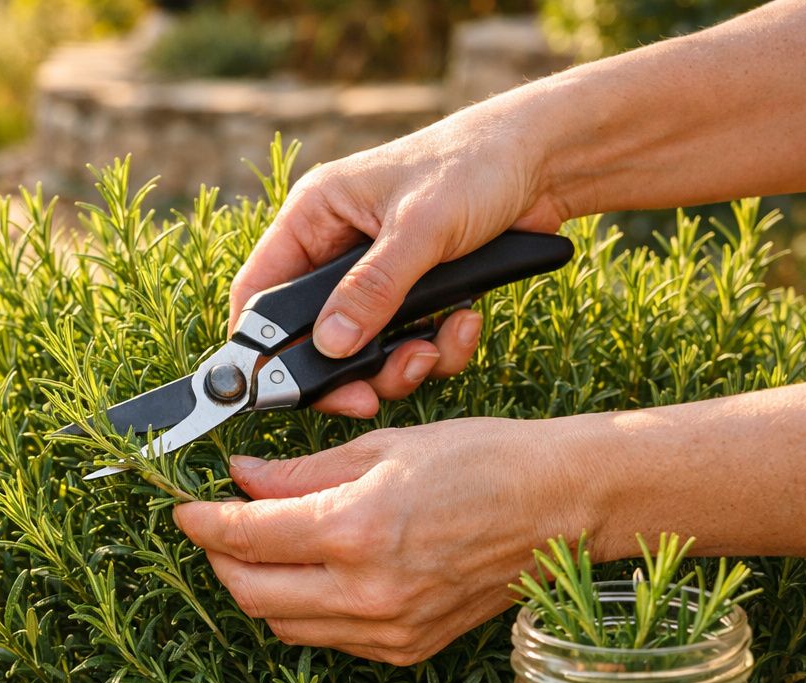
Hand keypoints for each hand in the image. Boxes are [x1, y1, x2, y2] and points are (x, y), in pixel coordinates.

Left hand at [172, 418, 592, 664]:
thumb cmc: (482, 462)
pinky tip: (312, 574)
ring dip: (258, 587)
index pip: (246, 537)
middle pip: (250, 592)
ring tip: (261, 548)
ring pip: (283, 624)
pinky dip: (304, 609)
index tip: (183, 508)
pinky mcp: (405, 650)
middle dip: (219, 559)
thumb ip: (300, 473)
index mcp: (356, 530)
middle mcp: (367, 591)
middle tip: (215, 528)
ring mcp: (388, 630)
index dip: (201, 523)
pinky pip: (328, 638)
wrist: (560, 507)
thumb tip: (240, 478)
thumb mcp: (382, 448)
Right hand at [231, 99, 566, 417]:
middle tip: (367, 399)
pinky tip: (467, 323)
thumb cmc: (475, 165)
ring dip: (399, 367)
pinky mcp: (415, 297)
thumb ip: (373, 289)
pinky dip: (438, 349)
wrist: (546, 161)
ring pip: (363, 352)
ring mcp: (375, 278)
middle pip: (311, 337)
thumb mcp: (420, 227)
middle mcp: (335, 250)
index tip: (278, 390)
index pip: (259, 294)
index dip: (258, 347)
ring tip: (433, 351)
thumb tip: (330, 347)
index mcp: (314, 217)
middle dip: (345, 372)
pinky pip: (409, 345)